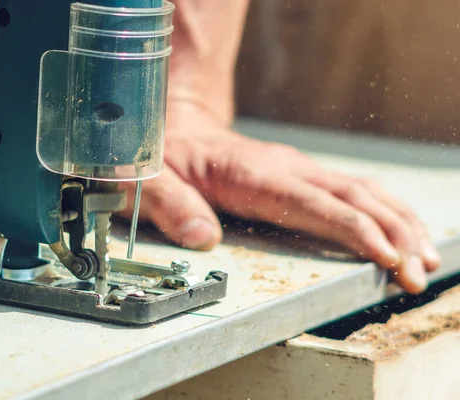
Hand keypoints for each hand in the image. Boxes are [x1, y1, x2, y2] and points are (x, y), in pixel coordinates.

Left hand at [119, 106, 439, 294]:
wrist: (176, 126)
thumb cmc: (163, 159)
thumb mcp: (149, 183)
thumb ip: (171, 206)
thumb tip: (205, 238)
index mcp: (250, 173)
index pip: (312, 202)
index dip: (353, 229)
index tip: (387, 257)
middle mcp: (282, 167)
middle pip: (352, 195)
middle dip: (392, 233)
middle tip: (417, 273)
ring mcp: (295, 168)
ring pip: (360, 189)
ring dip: (397, 221)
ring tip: (425, 257)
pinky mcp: (299, 175)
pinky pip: (350, 190)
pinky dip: (383, 210)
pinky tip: (401, 229)